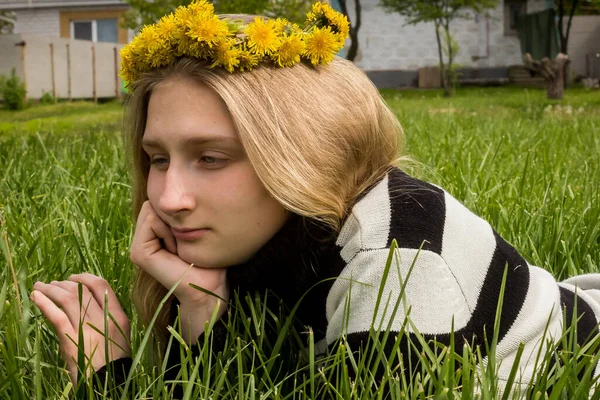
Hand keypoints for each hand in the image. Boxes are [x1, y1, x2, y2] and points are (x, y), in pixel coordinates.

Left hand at [31, 273, 130, 383]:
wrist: (107, 381)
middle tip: (53, 283)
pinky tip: (36, 297)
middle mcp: (103, 318)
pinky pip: (57, 316)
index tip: (74, 277)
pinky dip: (45, 303)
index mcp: (117, 316)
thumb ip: (106, 316)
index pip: (102, 286)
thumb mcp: (118, 333)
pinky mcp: (70, 339)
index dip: (85, 277)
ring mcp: (87, 328)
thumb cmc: (113, 359)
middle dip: (64, 283)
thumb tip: (86, 300)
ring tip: (41, 287)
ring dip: (52, 290)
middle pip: (81, 291)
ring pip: (68, 299)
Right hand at [129, 201, 228, 342]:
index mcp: (154, 235)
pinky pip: (152, 220)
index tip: (189, 236)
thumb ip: (179, 215)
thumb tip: (170, 196)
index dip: (178, 213)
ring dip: (173, 224)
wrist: (210, 286)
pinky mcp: (139, 253)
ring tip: (181, 247)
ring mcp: (138, 248)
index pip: (157, 203)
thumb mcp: (194, 230)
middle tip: (184, 243)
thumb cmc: (209, 259)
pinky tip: (176, 250)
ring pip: (152, 210)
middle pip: (153, 204)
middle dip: (174, 218)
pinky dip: (168, 230)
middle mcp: (143, 241)